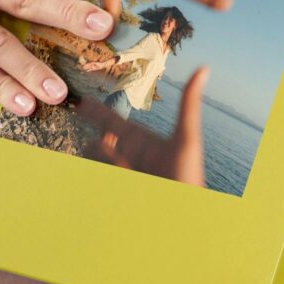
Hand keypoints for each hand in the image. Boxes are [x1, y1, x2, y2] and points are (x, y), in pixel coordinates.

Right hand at [74, 69, 210, 185]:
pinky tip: (124, 179)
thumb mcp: (186, 140)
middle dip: (103, 153)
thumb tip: (204, 68)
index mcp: (139, 140)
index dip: (93, 111)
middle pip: (95, 145)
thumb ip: (188, 104)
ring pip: (94, 160)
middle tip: (124, 164)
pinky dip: (107, 175)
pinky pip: (93, 181)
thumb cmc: (187, 178)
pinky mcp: (110, 189)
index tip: (80, 102)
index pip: (110, 121)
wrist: (180, 215)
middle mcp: (124, 155)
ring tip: (131, 175)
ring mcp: (117, 172)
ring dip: (110, 167)